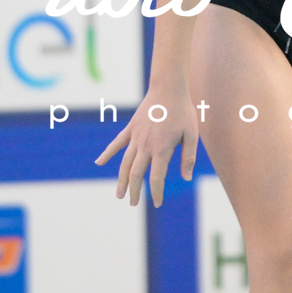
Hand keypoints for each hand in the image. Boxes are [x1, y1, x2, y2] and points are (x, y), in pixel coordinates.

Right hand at [95, 84, 198, 207]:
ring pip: (124, 163)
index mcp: (161, 149)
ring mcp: (135, 137)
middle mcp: (145, 146)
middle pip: (136, 174)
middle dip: (135, 191)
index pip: (156, 178)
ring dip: (121, 180)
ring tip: (119, 194)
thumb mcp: (192, 135)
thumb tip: (186, 178)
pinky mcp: (131, 129)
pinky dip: (107, 154)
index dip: (156, 193)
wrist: (168, 89)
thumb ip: (189, 157)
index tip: (157, 204)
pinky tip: (99, 163)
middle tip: (133, 204)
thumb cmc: (183, 112)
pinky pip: (116, 144)